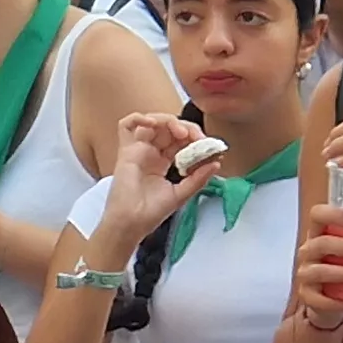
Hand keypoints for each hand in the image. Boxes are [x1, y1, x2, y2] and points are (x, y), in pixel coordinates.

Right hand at [101, 112, 217, 245]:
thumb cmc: (150, 214)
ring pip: (153, 122)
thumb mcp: (182, 194)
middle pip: (169, 128)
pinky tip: (154, 124)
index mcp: (162, 162)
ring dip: (169, 121)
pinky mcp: (126, 151)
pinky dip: (140, 118)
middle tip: (198, 137)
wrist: (131, 224)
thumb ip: (198, 178)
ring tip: (182, 132)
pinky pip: (127, 125)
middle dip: (187, 128)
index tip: (209, 145)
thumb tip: (216, 162)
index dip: (195, 138)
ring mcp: (137, 150)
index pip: (180, 141)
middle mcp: (149, 153)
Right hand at [293, 203, 342, 314]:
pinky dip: (342, 302)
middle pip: (322, 243)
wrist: (327, 299)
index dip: (333, 215)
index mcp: (319, 234)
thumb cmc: (340, 266)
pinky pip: (322, 300)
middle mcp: (308, 252)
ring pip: (321, 272)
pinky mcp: (308, 297)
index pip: (318, 216)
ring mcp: (305, 275)